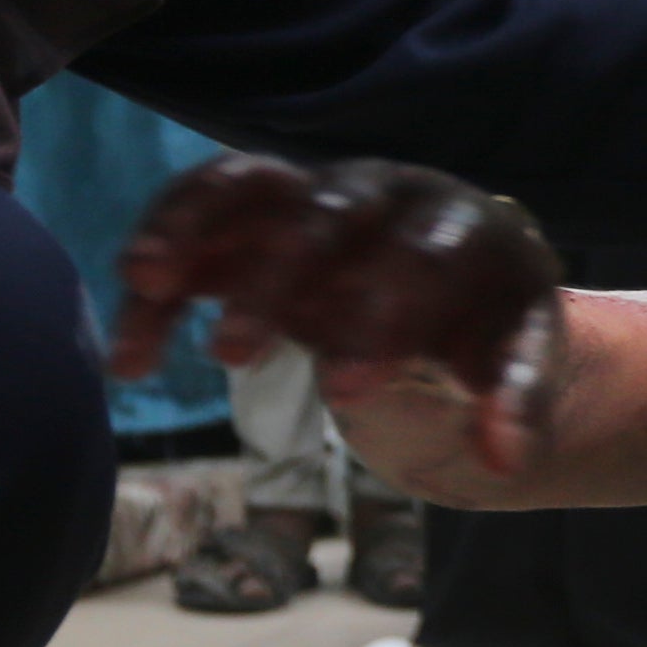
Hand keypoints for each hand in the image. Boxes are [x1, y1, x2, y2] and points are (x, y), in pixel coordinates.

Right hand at [110, 154, 567, 484]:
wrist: (463, 289)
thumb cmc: (489, 328)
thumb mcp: (516, 364)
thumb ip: (514, 405)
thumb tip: (503, 462)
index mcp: (465, 227)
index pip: (426, 256)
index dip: (384, 318)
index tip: (346, 392)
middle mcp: (387, 194)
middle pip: (329, 215)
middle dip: (276, 278)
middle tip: (231, 355)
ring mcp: (318, 192)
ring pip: (247, 185)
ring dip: (190, 226)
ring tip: (142, 284)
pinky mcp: (262, 212)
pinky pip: (202, 211)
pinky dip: (163, 247)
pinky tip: (130, 322)